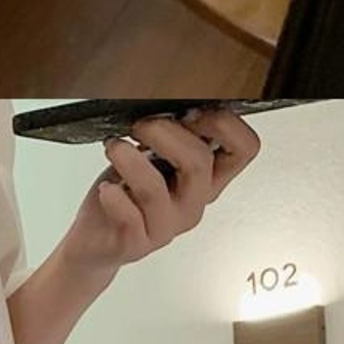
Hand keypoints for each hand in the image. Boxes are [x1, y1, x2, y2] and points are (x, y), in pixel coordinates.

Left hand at [64, 108, 262, 279]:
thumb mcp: (155, 158)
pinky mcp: (137, 241)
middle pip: (199, 161)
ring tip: (114, 148)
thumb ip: (172, 136)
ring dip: (129, 160)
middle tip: (138, 126)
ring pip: (155, 188)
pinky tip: (107, 189)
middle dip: (164, 132)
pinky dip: (113, 195)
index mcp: (207, 179)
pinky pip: (128, 216)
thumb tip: (172, 101)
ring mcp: (166, 225)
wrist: (98, 239)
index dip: (224, 123)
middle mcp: (193, 202)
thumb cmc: (126, 192)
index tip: (190, 112)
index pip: (244, 149)